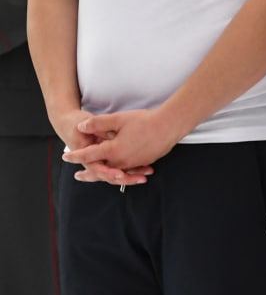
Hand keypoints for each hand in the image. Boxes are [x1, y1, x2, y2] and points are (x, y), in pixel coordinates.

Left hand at [61, 109, 179, 181]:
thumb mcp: (119, 119)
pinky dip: (119, 173)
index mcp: (113, 150)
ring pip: (114, 172)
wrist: (169, 126)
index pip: (89, 155)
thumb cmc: (145, 121)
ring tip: (97, 175)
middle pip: (100, 170)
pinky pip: (127, 171)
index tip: (66, 157)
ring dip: (103, 175)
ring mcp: (133, 163)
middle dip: (88, 173)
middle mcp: (122, 161)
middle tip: (78, 176)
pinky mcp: (143, 162)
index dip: (75, 156)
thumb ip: (98, 123)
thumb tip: (82, 126)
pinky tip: (119, 171)